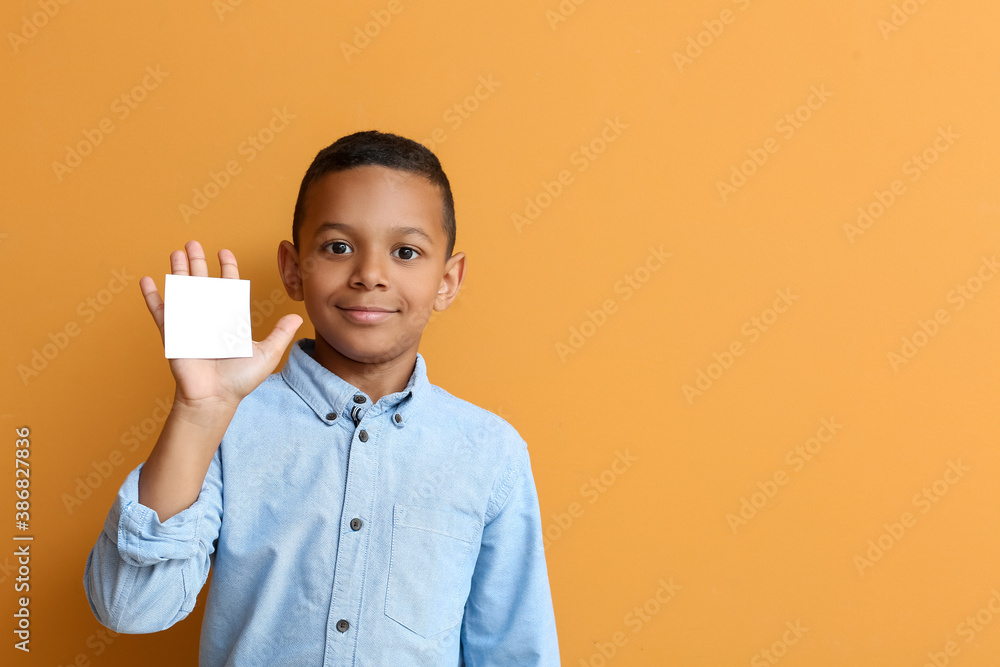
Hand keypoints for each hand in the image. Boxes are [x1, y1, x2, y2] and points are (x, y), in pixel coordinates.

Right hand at [139, 240, 302, 410]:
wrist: (215, 398)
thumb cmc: (240, 380)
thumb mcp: (266, 354)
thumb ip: (280, 334)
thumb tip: (298, 317)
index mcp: (230, 320)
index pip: (228, 287)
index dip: (227, 269)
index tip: (224, 252)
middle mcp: (209, 319)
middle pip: (202, 283)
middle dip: (198, 262)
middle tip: (193, 242)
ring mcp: (190, 325)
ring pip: (182, 290)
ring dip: (179, 271)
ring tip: (176, 252)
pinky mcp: (173, 334)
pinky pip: (161, 312)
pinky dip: (153, 297)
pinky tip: (147, 280)